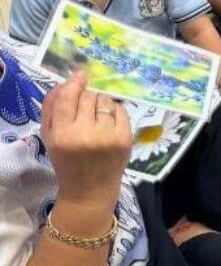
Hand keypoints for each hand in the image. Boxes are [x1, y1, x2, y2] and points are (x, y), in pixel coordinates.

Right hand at [41, 72, 131, 210]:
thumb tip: (66, 81)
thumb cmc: (67, 160)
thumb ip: (52, 107)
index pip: (68, 97)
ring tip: (97, 118)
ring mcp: (108, 136)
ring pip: (106, 101)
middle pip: (88, 97)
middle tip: (86, 109)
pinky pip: (121, 110)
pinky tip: (109, 122)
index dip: (75, 82)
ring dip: (101, 103)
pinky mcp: (126, 139)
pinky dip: (115, 111)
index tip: (81, 75)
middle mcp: (86, 133)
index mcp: (62, 134)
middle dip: (87, 97)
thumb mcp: (49, 136)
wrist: (90, 190)